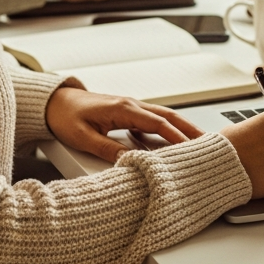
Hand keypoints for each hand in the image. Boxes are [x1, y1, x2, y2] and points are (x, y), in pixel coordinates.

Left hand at [45, 87, 202, 161]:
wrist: (54, 102)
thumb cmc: (66, 117)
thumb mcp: (84, 137)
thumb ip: (108, 149)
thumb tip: (130, 161)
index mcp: (123, 109)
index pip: (158, 123)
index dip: (177, 136)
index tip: (192, 148)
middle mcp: (131, 104)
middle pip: (168, 116)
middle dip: (190, 129)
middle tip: (209, 142)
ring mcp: (130, 106)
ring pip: (163, 116)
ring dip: (181, 127)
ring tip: (197, 142)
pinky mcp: (126, 112)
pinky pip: (152, 119)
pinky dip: (167, 128)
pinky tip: (170, 141)